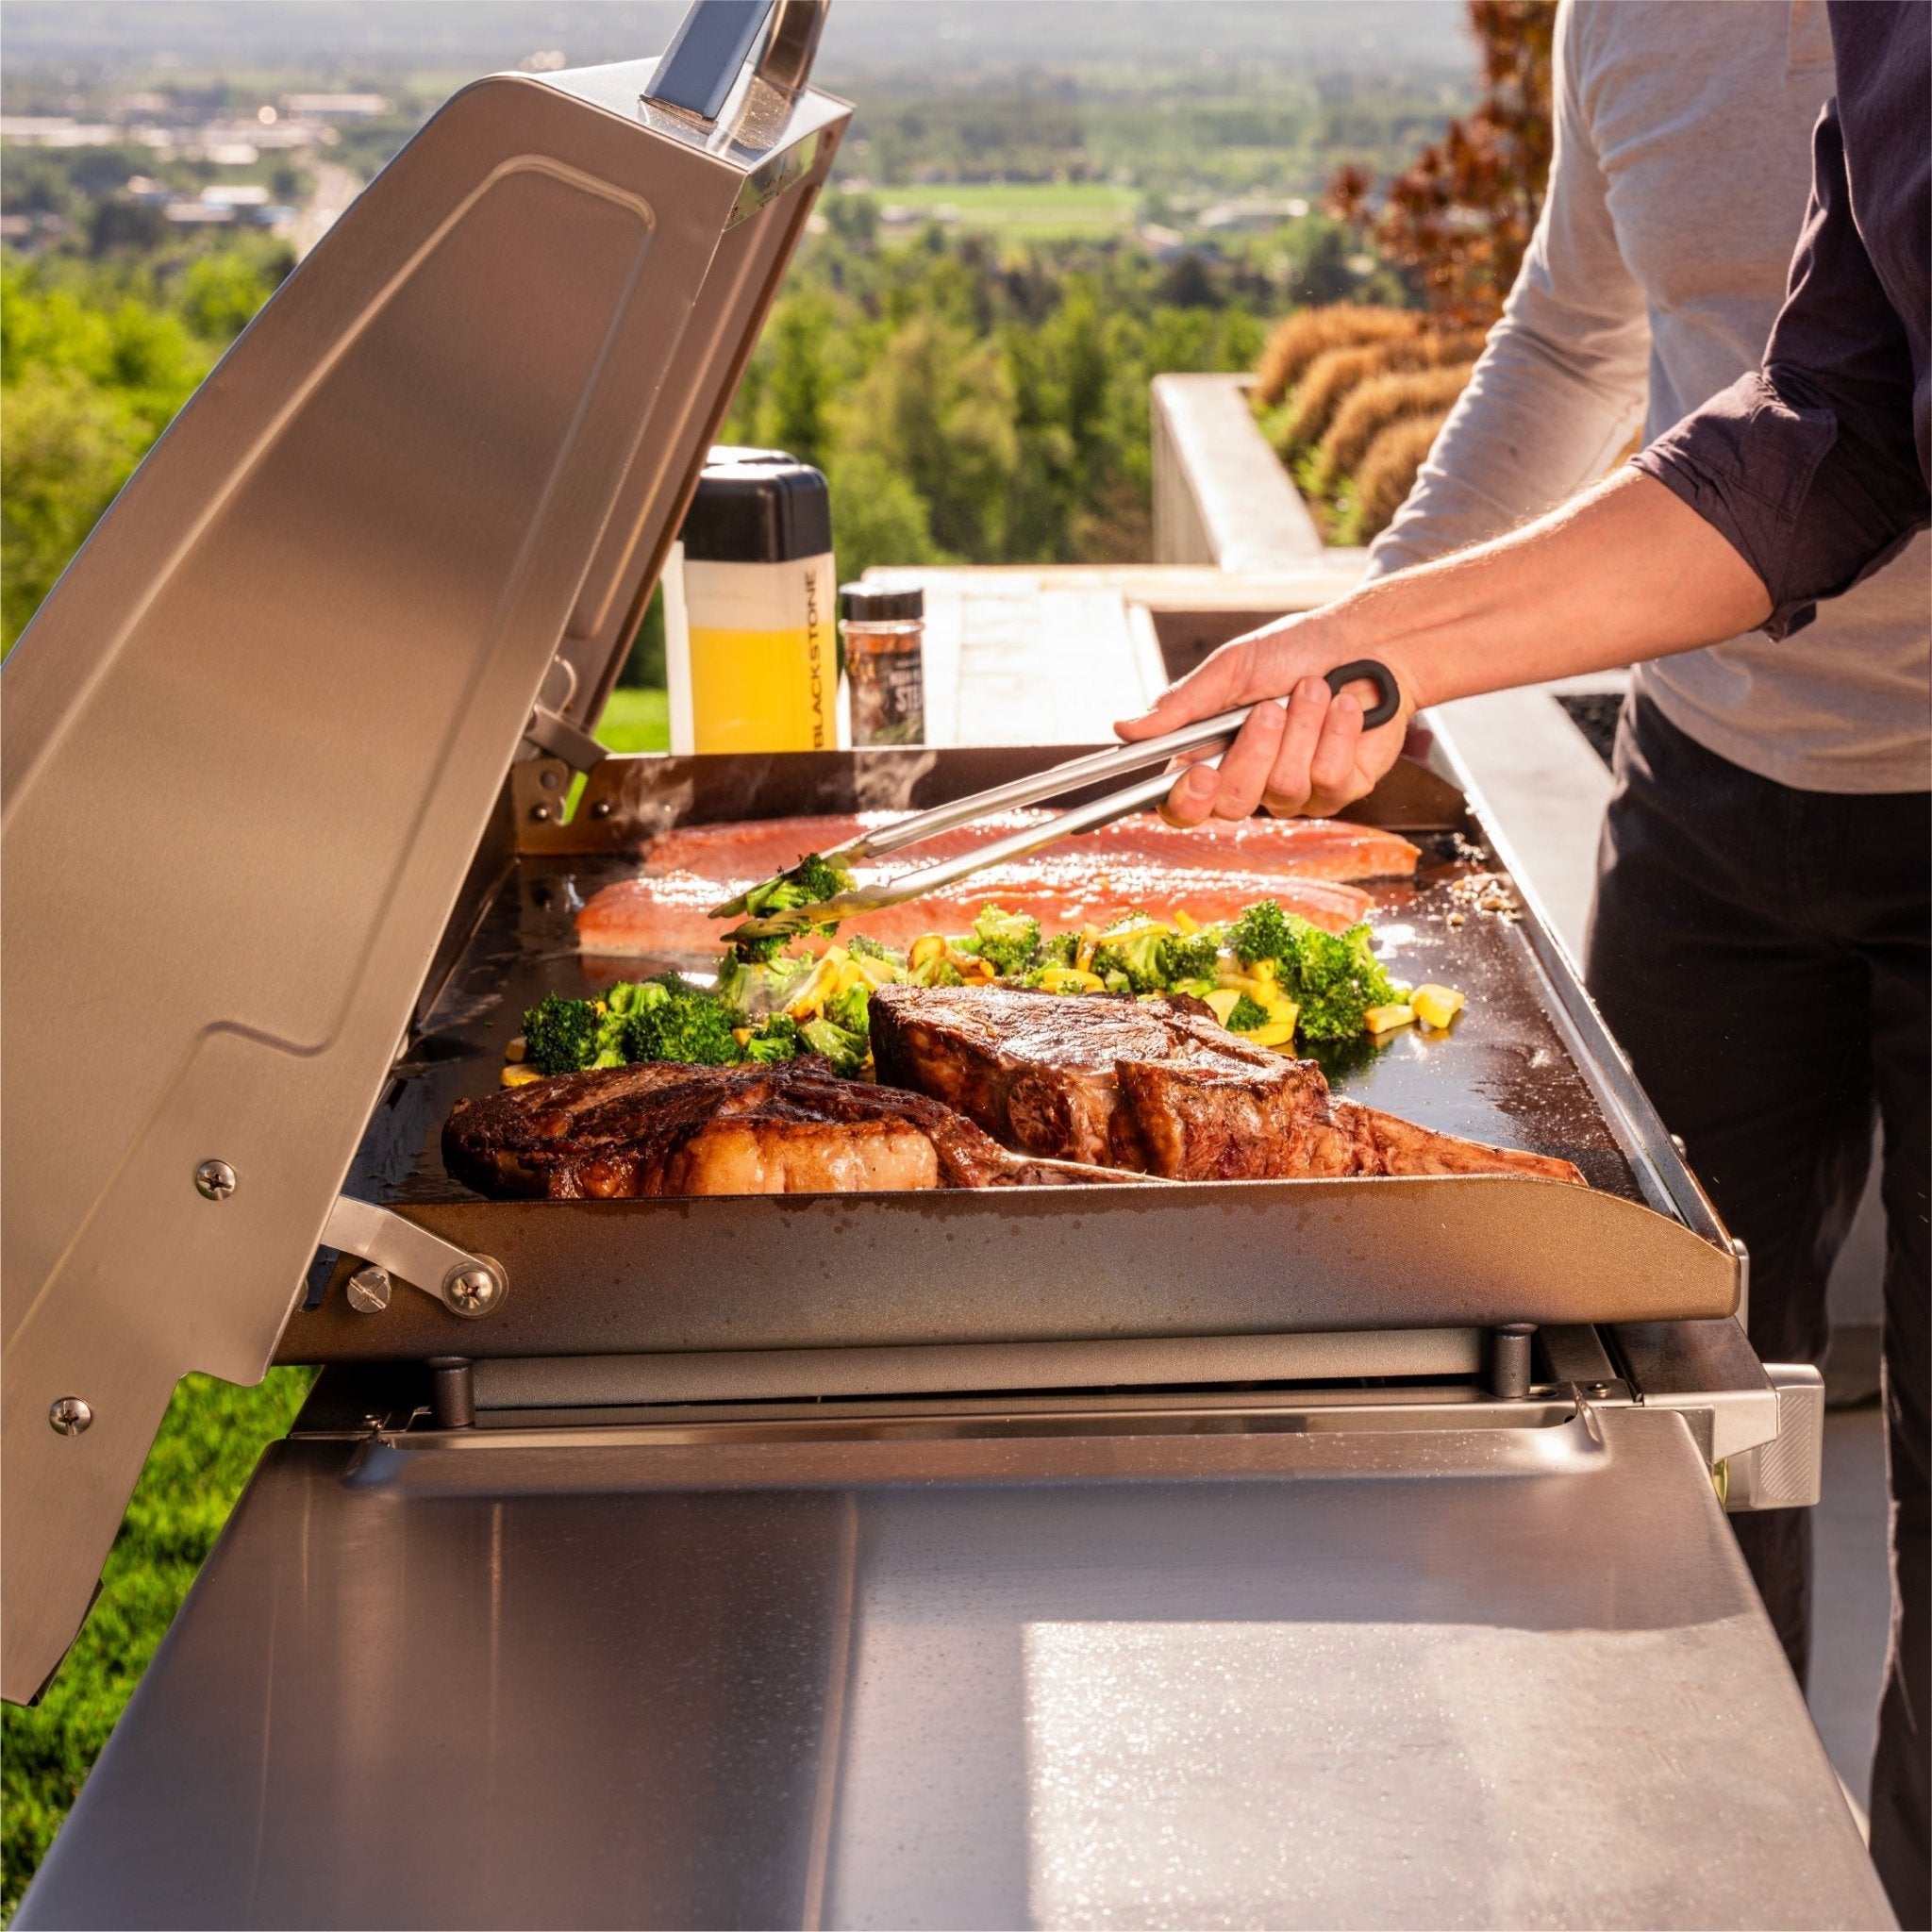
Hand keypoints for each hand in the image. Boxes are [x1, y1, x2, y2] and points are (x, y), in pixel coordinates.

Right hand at [1114, 610, 1418, 825]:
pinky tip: (1346, 709)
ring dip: (1301, 729)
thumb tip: (1124, 729)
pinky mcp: (1341, 791)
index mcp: (1211, 755)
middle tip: (1271, 708)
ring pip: (1283, 788)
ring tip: (1316, 689)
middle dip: (1254, 751)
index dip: (1187, 801)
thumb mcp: (1233, 667)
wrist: (1369, 643)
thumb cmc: (1297, 650)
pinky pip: (1329, 779)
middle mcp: (1250, 782)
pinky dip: (1337, 733)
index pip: (1182, 805)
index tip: (1200, 775)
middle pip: (1232, 802)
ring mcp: (1296, 793)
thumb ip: (1183, 704)